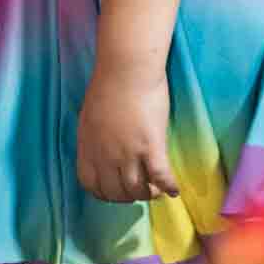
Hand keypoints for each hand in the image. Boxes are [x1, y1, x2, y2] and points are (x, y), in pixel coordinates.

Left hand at [76, 68, 179, 204]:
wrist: (127, 66)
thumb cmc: (109, 83)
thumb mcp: (90, 115)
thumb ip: (94, 137)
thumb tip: (101, 150)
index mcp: (89, 146)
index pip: (91, 185)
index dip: (105, 194)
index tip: (115, 192)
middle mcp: (106, 155)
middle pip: (115, 193)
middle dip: (127, 197)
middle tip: (139, 190)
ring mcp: (128, 153)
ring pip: (137, 190)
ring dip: (148, 194)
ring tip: (156, 190)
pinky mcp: (151, 146)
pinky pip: (160, 177)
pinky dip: (169, 187)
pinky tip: (175, 190)